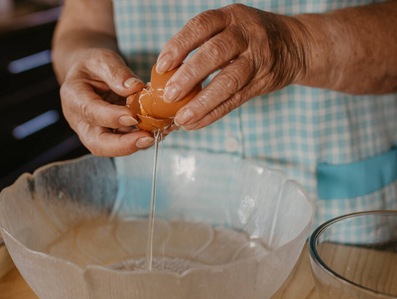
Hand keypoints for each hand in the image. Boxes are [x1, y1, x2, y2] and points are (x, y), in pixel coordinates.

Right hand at [60, 48, 154, 155]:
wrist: (88, 75)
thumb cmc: (93, 66)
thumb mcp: (102, 59)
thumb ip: (116, 72)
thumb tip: (135, 88)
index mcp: (74, 98)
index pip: (91, 113)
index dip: (112, 117)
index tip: (133, 116)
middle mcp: (81, 121)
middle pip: (97, 143)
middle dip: (123, 146)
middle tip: (147, 138)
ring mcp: (95, 132)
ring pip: (112, 148)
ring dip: (135, 144)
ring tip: (157, 134)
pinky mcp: (109, 135)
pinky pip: (124, 143)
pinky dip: (141, 139)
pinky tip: (158, 130)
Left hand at [155, 4, 308, 129]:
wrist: (295, 45)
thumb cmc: (250, 37)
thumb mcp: (230, 27)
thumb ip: (203, 44)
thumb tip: (165, 74)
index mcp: (230, 17)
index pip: (201, 26)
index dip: (179, 45)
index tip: (161, 66)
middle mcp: (245, 34)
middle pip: (214, 53)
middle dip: (189, 76)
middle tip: (168, 95)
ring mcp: (257, 59)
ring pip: (228, 81)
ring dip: (202, 102)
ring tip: (182, 117)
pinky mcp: (262, 81)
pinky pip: (235, 100)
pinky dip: (213, 113)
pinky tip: (195, 123)